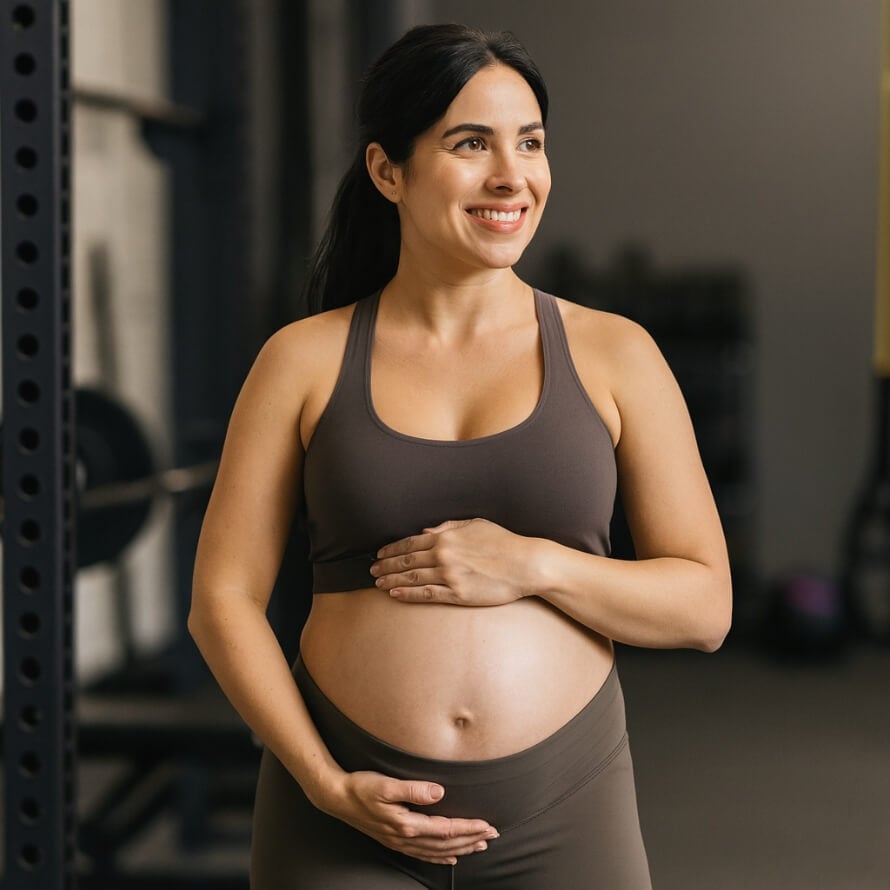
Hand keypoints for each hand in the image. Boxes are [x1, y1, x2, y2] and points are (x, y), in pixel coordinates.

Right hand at [322, 770, 497, 864]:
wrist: (336, 797)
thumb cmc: (361, 787)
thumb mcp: (386, 784)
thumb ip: (413, 789)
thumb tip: (439, 792)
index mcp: (406, 823)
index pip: (446, 829)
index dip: (468, 828)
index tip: (488, 825)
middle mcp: (405, 837)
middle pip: (445, 844)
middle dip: (471, 840)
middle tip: (493, 835)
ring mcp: (399, 841)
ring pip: (436, 852)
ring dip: (460, 849)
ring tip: (480, 845)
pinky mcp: (394, 840)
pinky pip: (423, 855)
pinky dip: (439, 858)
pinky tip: (450, 858)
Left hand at [371, 518, 529, 605]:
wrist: (524, 564)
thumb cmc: (504, 542)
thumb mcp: (475, 525)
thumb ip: (449, 526)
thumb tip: (426, 531)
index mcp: (446, 537)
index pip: (410, 543)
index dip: (392, 549)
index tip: (380, 554)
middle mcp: (443, 555)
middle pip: (406, 560)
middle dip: (386, 565)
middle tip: (372, 570)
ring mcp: (449, 576)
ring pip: (412, 578)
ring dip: (392, 580)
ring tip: (378, 583)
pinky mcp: (457, 594)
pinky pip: (426, 594)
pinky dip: (408, 594)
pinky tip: (395, 594)